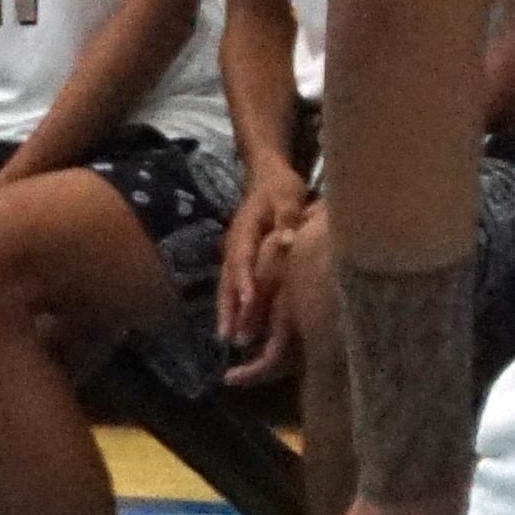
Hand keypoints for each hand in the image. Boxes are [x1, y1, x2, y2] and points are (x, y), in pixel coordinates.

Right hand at [219, 174, 310, 367]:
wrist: (265, 176)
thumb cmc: (280, 187)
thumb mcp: (288, 195)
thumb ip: (287, 216)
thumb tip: (287, 238)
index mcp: (245, 229)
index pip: (243, 259)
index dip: (245, 281)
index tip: (248, 302)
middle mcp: (233, 244)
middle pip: (228, 278)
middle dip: (228, 307)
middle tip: (228, 336)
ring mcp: (232, 252)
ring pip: (226, 285)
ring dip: (226, 311)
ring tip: (226, 338)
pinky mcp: (238, 258)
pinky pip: (231, 284)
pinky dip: (230, 304)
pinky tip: (233, 324)